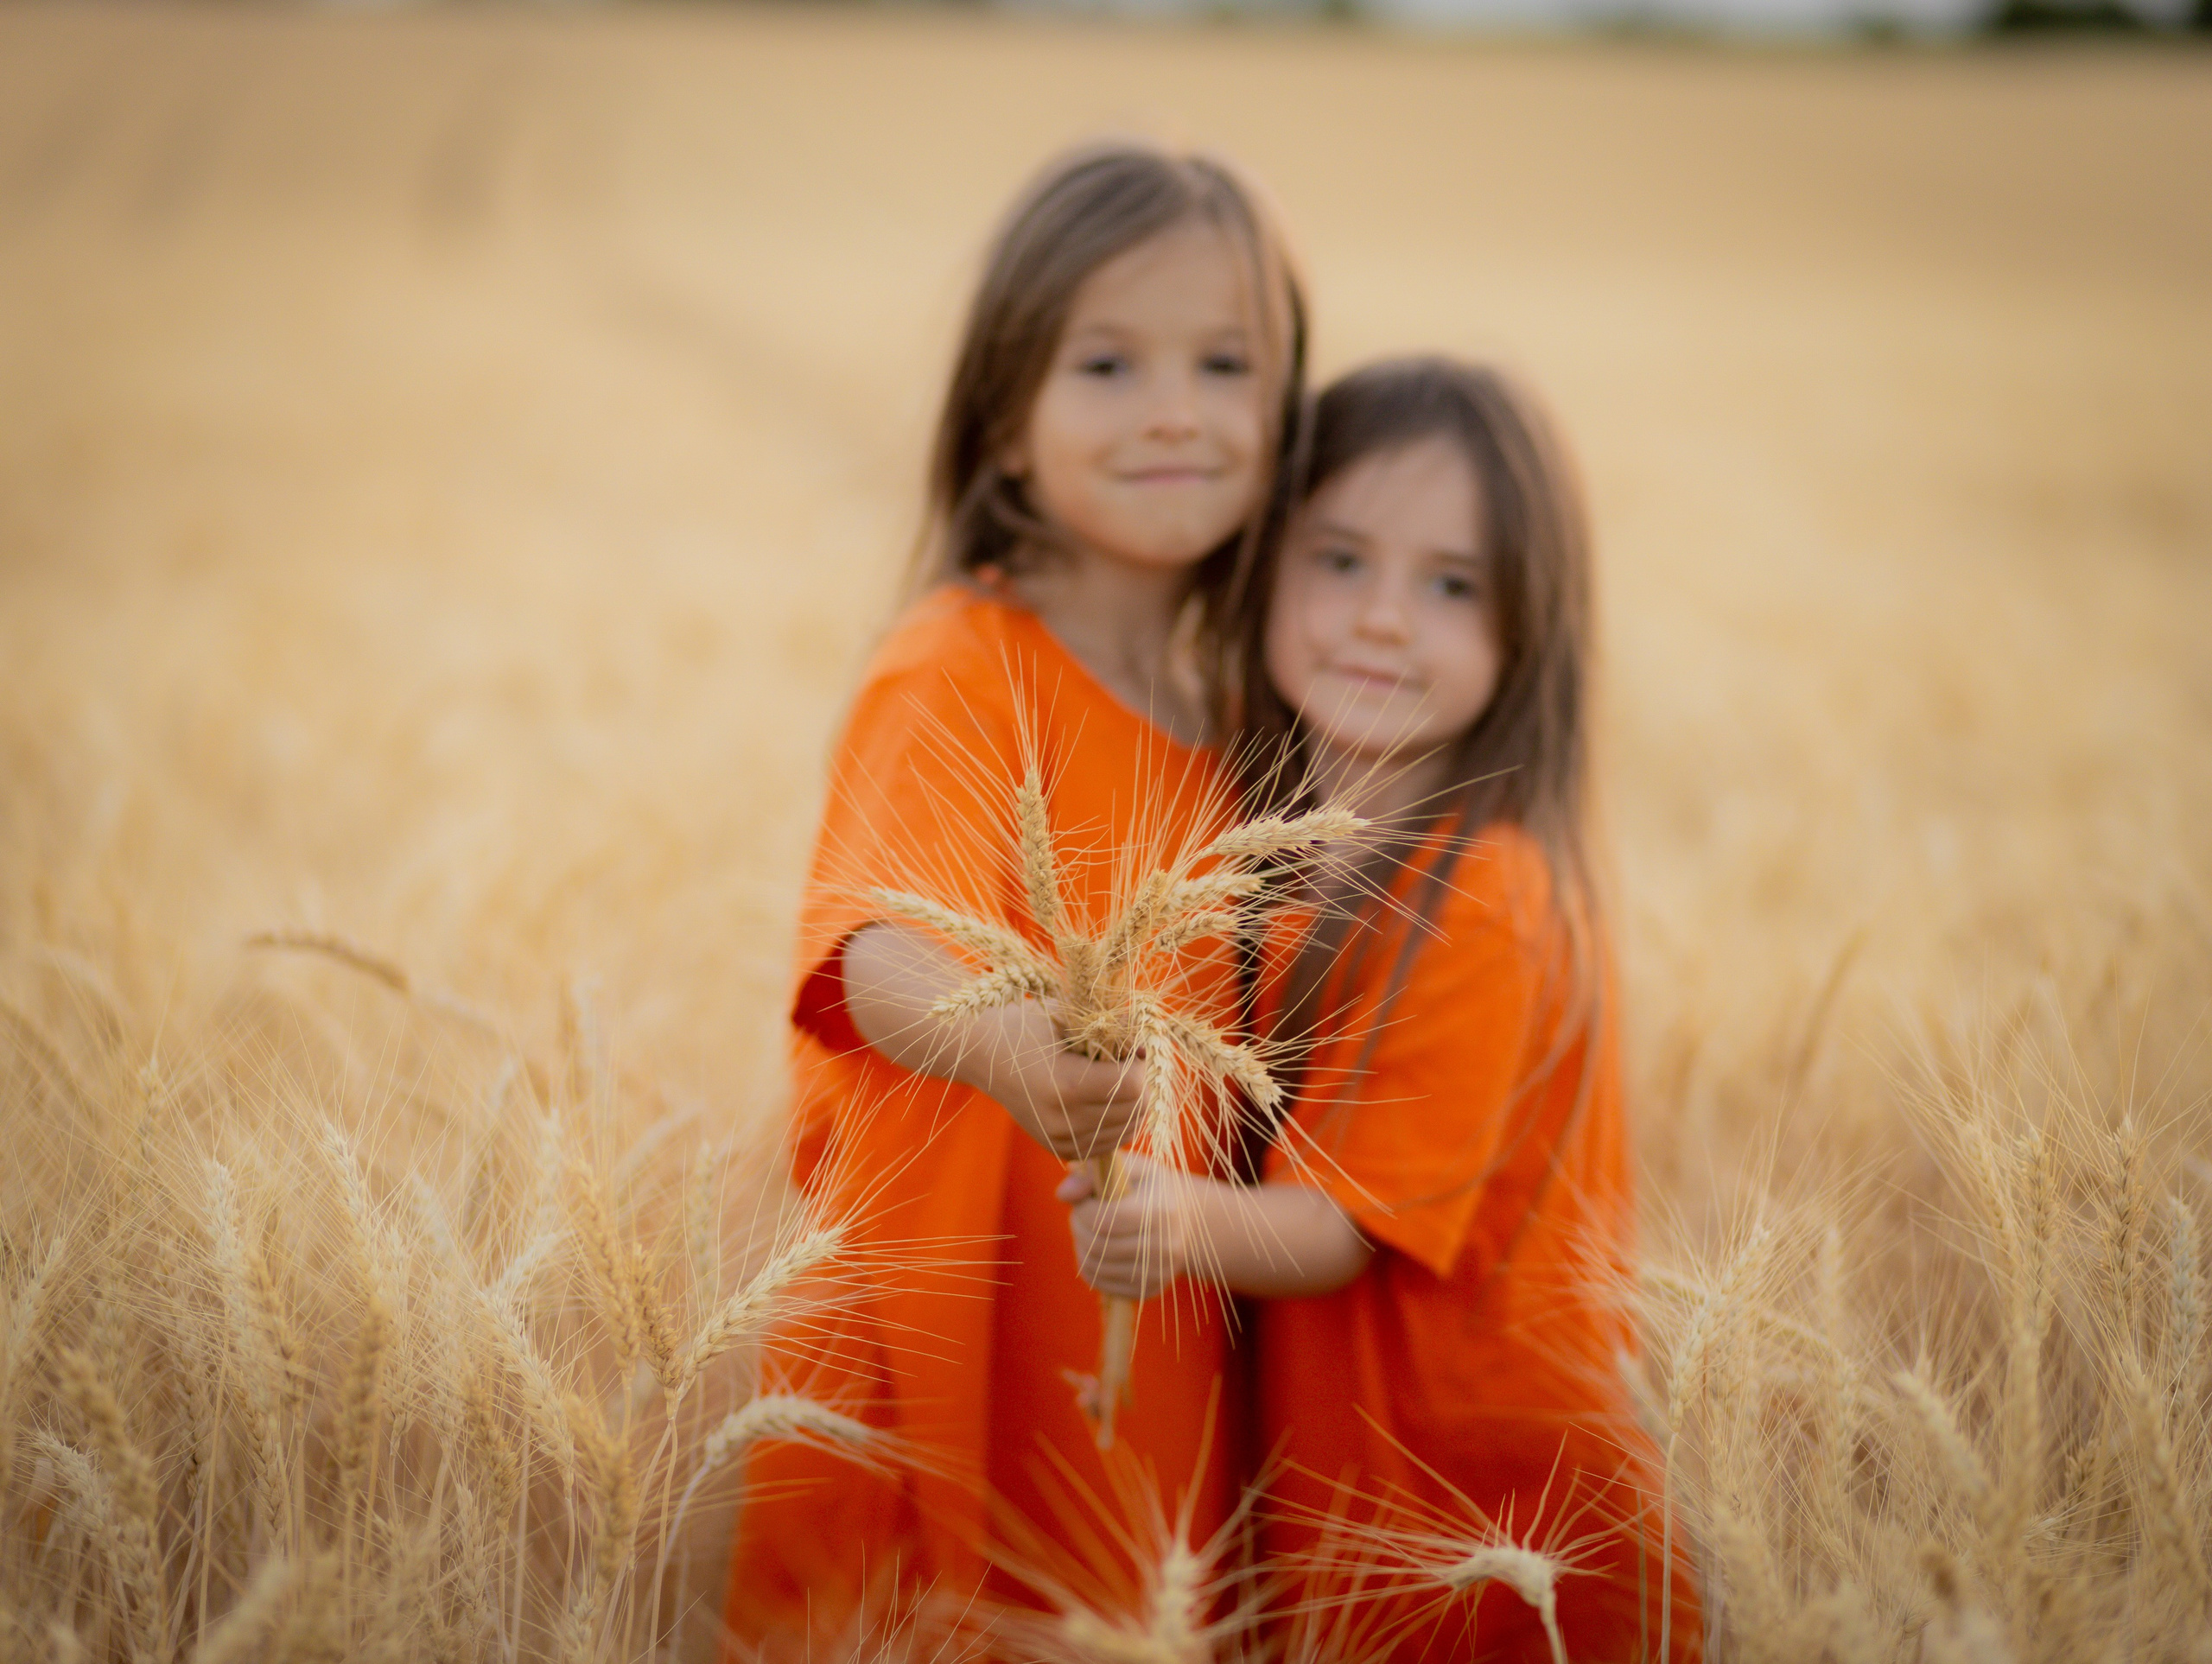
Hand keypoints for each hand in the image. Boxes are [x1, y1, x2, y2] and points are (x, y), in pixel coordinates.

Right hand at [960, 1000, 1145, 1162]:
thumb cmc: (1028, 1026)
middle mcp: (1063, 1121)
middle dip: (1141, 1082)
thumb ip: (1111, 1028)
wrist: (985, 1054)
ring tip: (1113, 1077)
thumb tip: (1147, 1033)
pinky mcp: (1061, 1149)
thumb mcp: (1069, 1017)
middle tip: (1126, 1060)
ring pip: (1129, 1129)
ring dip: (1132, 1103)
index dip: (1140, 1063)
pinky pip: (1111, 1141)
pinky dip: (1118, 1120)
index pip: (1133, 1086)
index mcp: (1065, 1086)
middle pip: (1135, 1110)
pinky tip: (1103, 1098)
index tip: (1130, 1046)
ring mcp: (1061, 1141)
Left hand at [1059, 1153, 1193, 1301]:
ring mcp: (1158, 1274)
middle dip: (1079, 1226)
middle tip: (1080, 1213)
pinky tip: (1097, 1247)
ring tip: (1088, 1228)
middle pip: (1098, 1245)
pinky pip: (1100, 1282)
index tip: (1082, 1199)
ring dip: (1081, 1245)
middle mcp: (1165, 1247)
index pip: (1107, 1220)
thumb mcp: (1128, 1168)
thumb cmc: (1150, 1187)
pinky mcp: (1148, 1290)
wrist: (1187, 1220)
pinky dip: (1089, 1264)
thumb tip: (1062, 1193)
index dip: (1083, 1209)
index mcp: (1162, 1211)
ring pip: (1095, 1266)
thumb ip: (1092, 1173)